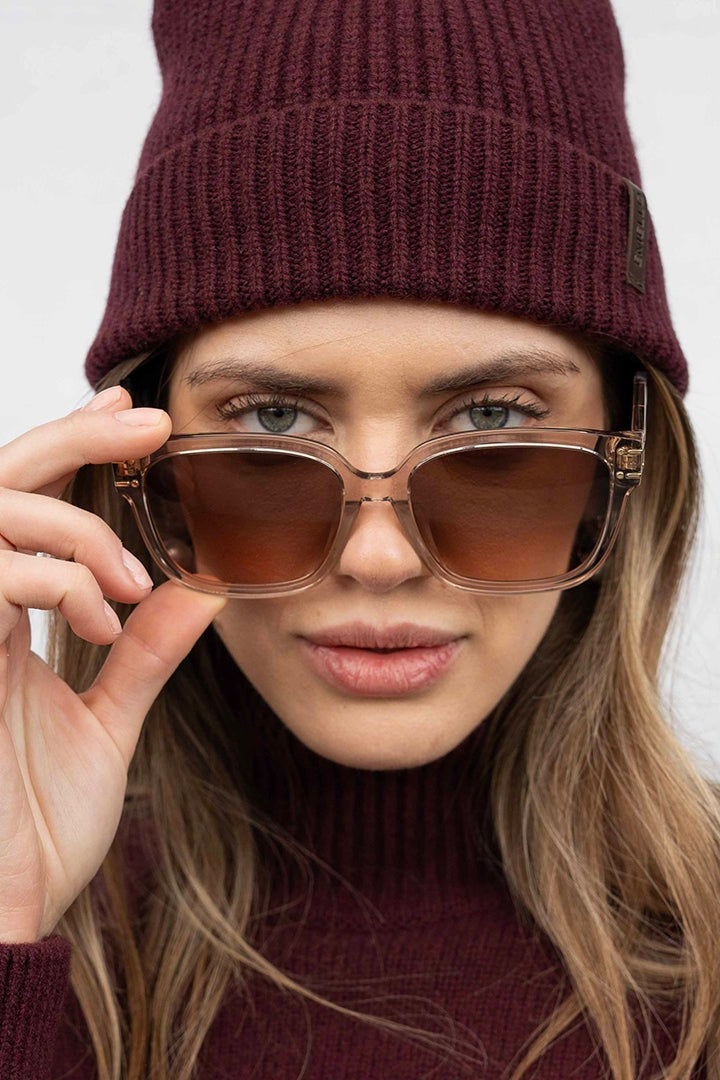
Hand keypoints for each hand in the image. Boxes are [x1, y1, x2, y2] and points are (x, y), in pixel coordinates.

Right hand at [0, 387, 226, 942]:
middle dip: (68, 438)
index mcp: (2, 621)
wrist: (6, 908)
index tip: (128, 416)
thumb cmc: (39, 824)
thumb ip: (145, 654)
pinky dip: (55, 578)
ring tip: (129, 577)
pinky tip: (101, 616)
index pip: (28, 505)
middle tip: (139, 422)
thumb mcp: (108, 722)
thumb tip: (202, 588)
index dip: (70, 448)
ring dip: (71, 525)